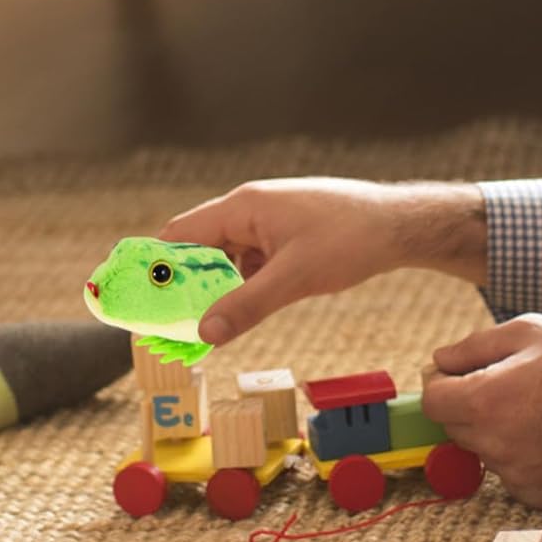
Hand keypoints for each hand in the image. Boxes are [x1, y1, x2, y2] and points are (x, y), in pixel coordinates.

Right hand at [161, 176, 482, 345]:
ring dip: (213, 287)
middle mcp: (249, 209)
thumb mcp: (295, 278)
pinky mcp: (284, 235)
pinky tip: (241, 310)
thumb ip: (247, 306)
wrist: (400, 225)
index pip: (179, 235)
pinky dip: (239, 284)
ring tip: (199, 325)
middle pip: (198, 247)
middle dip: (182, 284)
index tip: (140, 299)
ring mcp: (268, 222)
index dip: (156, 266)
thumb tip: (203, 334)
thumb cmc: (350, 239)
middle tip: (168, 324)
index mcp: (242, 207)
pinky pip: (248, 260)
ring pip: (225, 257)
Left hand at [421, 313, 541, 508]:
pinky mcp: (539, 495)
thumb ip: (472, 347)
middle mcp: (496, 443)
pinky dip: (521, 458)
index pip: (432, 401)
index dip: (442, 384)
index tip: (458, 375)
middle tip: (509, 388)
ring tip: (538, 411)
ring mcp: (518, 474)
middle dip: (469, 406)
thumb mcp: (527, 332)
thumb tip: (438, 361)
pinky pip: (511, 476)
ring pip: (483, 451)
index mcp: (485, 400)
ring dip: (496, 432)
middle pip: (455, 427)